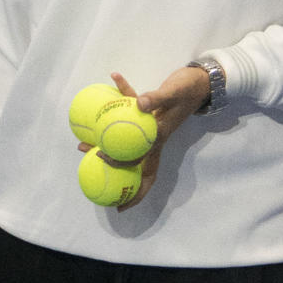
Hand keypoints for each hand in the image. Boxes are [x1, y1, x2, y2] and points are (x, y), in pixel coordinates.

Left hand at [92, 66, 209, 209]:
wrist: (199, 81)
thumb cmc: (188, 89)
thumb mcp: (172, 93)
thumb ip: (155, 99)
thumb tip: (138, 104)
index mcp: (157, 138)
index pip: (143, 168)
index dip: (135, 190)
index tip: (118, 200)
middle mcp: (152, 137)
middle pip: (131, 162)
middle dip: (114, 173)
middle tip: (92, 175)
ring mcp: (148, 128)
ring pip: (124, 143)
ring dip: (105, 145)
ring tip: (83, 146)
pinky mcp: (145, 114)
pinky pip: (126, 112)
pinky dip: (115, 102)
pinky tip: (102, 93)